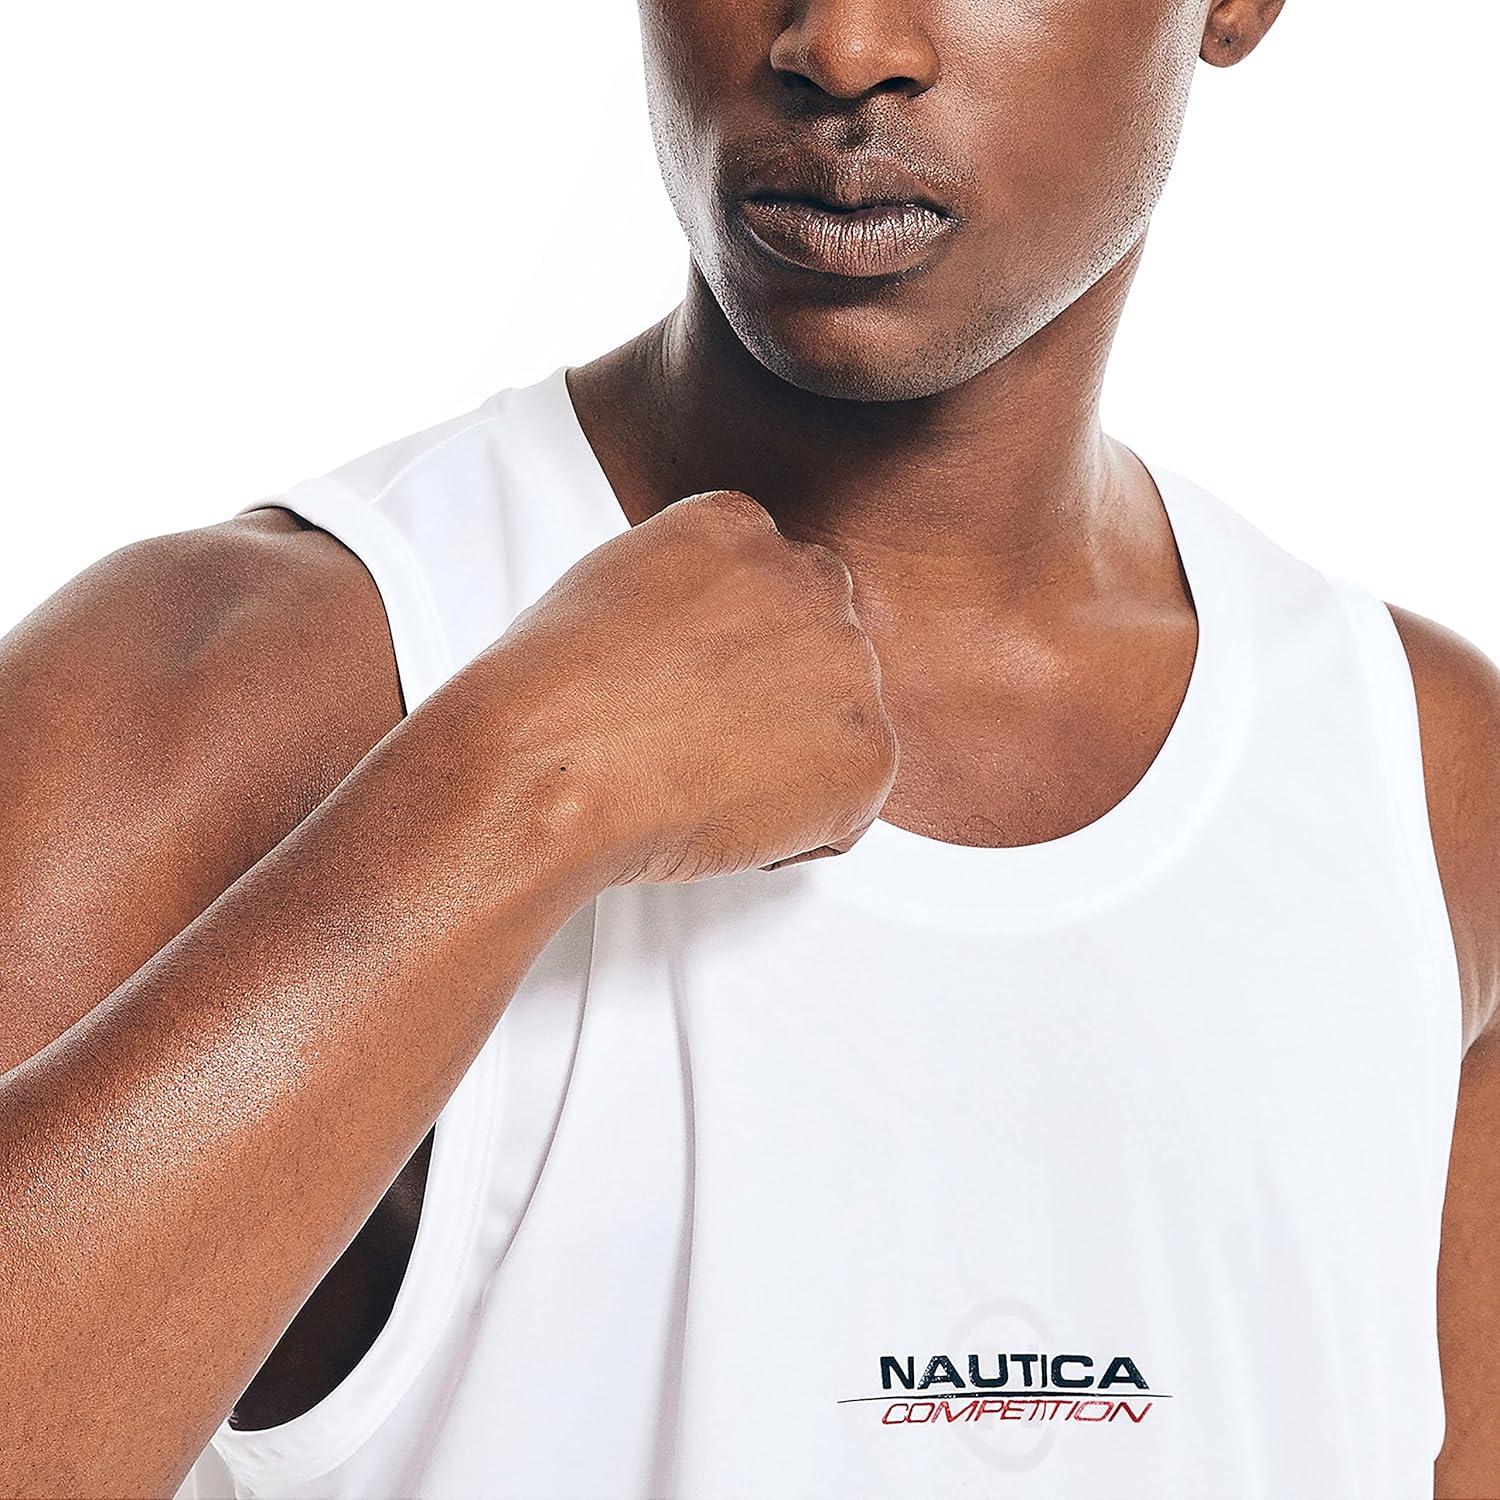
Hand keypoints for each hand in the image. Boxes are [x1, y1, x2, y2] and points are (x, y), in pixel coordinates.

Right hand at [496, 489, 897, 883]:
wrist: (552, 770)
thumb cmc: (552, 698)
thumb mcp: (610, 591)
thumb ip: (687, 596)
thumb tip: (705, 640)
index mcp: (741, 529)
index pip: (776, 581)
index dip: (741, 649)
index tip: (704, 684)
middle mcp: (809, 583)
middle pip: (821, 647)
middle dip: (778, 697)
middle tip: (705, 741)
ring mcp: (848, 668)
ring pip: (839, 727)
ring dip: (790, 763)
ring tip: (702, 780)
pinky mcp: (868, 754)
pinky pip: (849, 806)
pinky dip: (801, 829)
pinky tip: (727, 816)